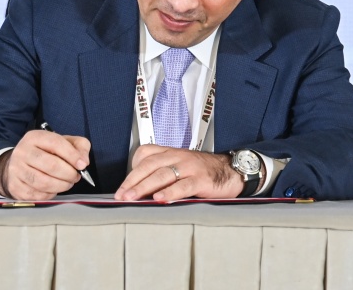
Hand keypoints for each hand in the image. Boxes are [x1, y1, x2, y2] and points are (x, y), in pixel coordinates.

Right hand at [0, 129, 90, 200]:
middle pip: (51, 165)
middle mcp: (22, 152)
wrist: (19, 163)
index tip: (82, 165)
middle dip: (69, 174)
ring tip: (68, 183)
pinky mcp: (15, 187)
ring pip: (43, 182)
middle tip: (76, 177)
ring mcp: (16, 170)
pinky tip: (54, 189)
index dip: (72, 156)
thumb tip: (83, 162)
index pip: (56, 144)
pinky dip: (50, 194)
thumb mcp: (64, 141)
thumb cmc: (46, 152)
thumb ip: (79, 146)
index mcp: (35, 137)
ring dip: (61, 186)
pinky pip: (37, 195)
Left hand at [116, 145, 241, 201]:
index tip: (122, 187)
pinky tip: (160, 198)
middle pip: (150, 165)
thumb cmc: (203, 172)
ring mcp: (190, 167)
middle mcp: (179, 157)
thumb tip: (138, 193)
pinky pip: (183, 185)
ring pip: (163, 174)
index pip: (145, 154)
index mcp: (171, 152)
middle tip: (121, 195)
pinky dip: (170, 192)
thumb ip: (162, 175)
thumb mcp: (180, 167)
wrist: (231, 171)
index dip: (131, 170)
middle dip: (133, 181)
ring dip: (145, 187)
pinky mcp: (201, 179)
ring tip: (133, 198)